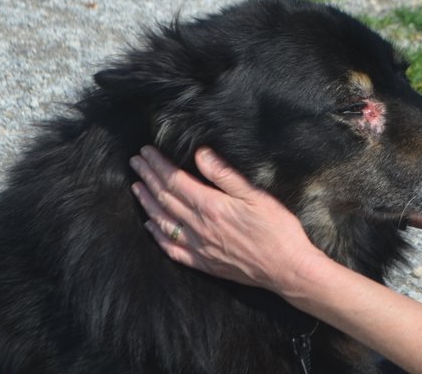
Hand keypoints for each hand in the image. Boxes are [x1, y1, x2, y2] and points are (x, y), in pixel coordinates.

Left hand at [129, 145, 320, 292]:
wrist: (286, 268)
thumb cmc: (277, 229)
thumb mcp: (256, 195)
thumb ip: (226, 175)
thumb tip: (201, 155)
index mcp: (211, 206)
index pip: (176, 181)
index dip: (159, 165)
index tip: (146, 152)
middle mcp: (199, 227)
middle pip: (165, 198)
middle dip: (148, 178)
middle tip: (136, 163)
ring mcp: (199, 247)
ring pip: (163, 222)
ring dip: (147, 203)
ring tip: (137, 188)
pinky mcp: (203, 263)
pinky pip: (172, 249)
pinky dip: (157, 235)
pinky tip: (151, 225)